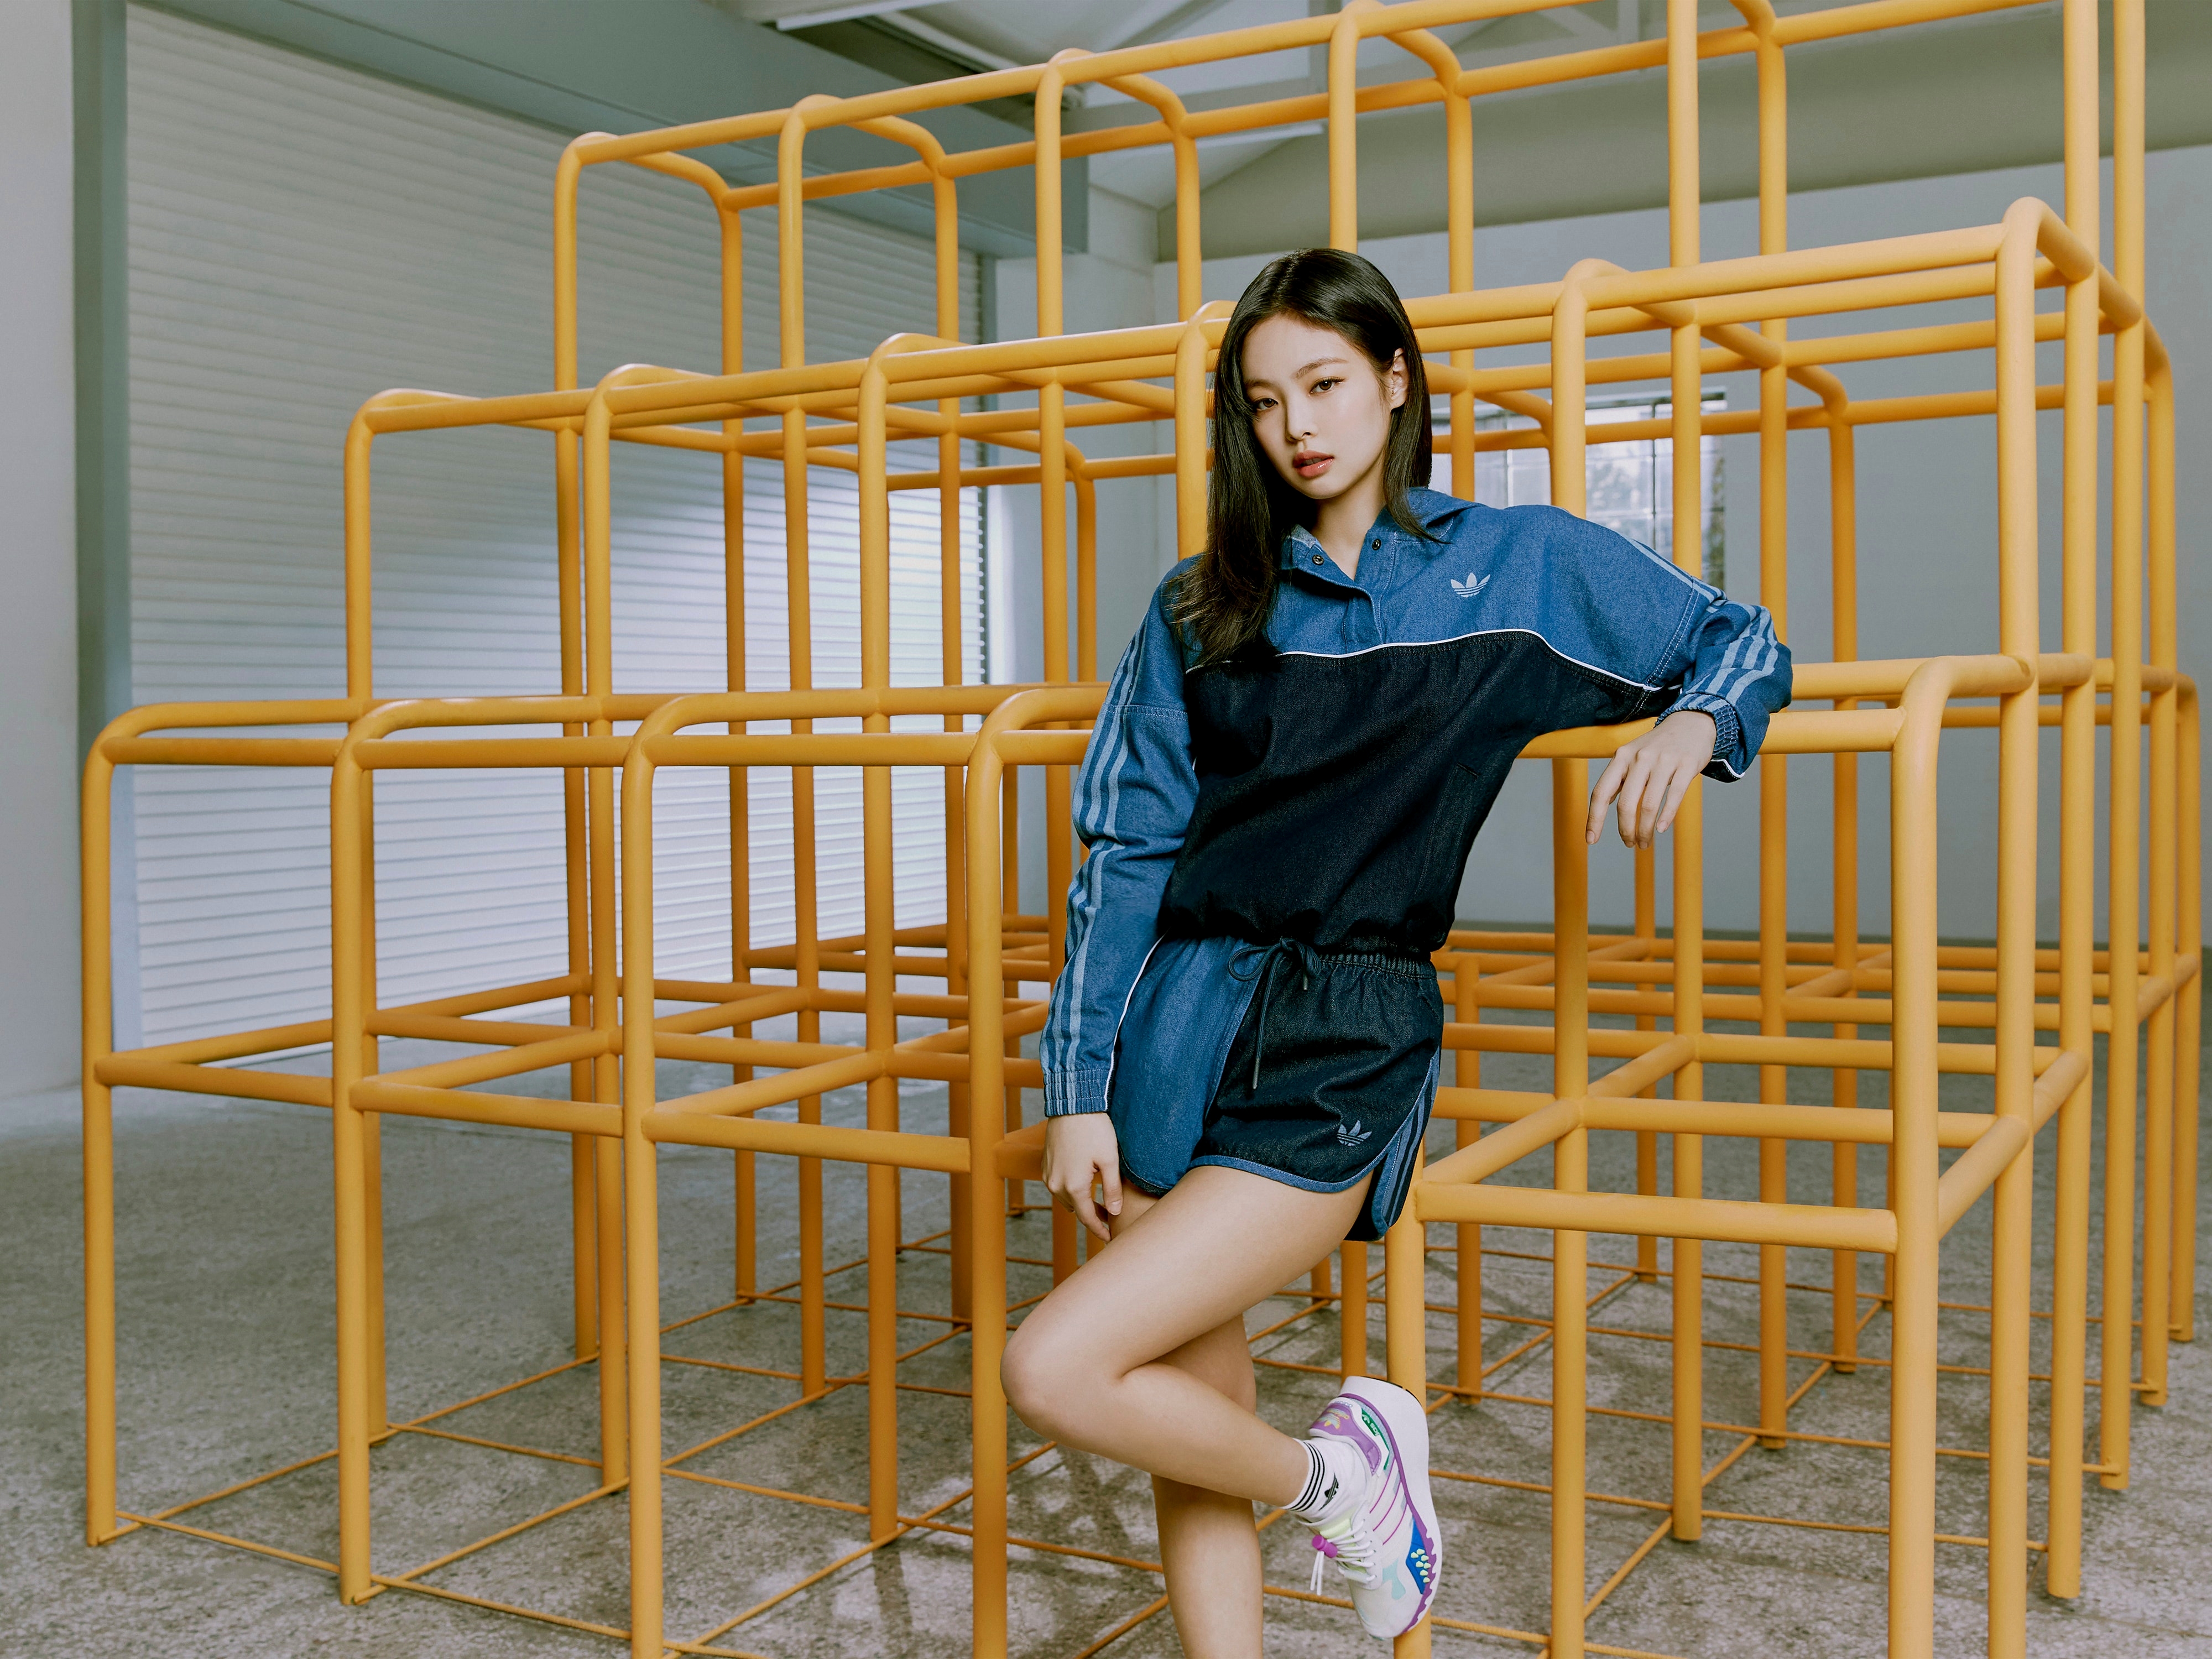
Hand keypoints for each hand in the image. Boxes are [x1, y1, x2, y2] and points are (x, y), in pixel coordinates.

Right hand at [1043, 1113, 1123, 1242]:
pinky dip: (1070, 1188)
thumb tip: (1114, 1212)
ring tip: (1099, 1201)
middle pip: (1076, 1210)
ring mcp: (1047, 1173)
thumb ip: (1112, 1189)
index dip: (1100, 1231)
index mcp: (1073, 1186)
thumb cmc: (1094, 1129)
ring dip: (1081, 1201)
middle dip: (1092, 1216)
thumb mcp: (1110, 1160)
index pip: (1088, 1218)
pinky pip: (1057, 1183)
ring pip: (1066, 1197)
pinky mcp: (1045, 1163)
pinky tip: (1084, 1181)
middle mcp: (1055, 1184)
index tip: (1111, 1238)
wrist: (1071, 1102)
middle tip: (1110, 1217)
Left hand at [1586, 710, 1715, 849]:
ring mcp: (1663, 760)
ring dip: (1644, 830)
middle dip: (1625, 830)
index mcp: (1621, 757)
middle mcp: (1639, 758)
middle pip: (1625, 804)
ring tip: (1645, 842)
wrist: (1692, 722)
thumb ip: (1619, 777)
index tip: (1591, 840)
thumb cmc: (1658, 746)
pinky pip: (1674, 795)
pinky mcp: (1686, 764)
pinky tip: (1660, 829)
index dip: (1594, 819)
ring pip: (1648, 804)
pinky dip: (1666, 816)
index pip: (1600, 792)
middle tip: (1630, 844)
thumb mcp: (1632, 755)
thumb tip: (1602, 803)